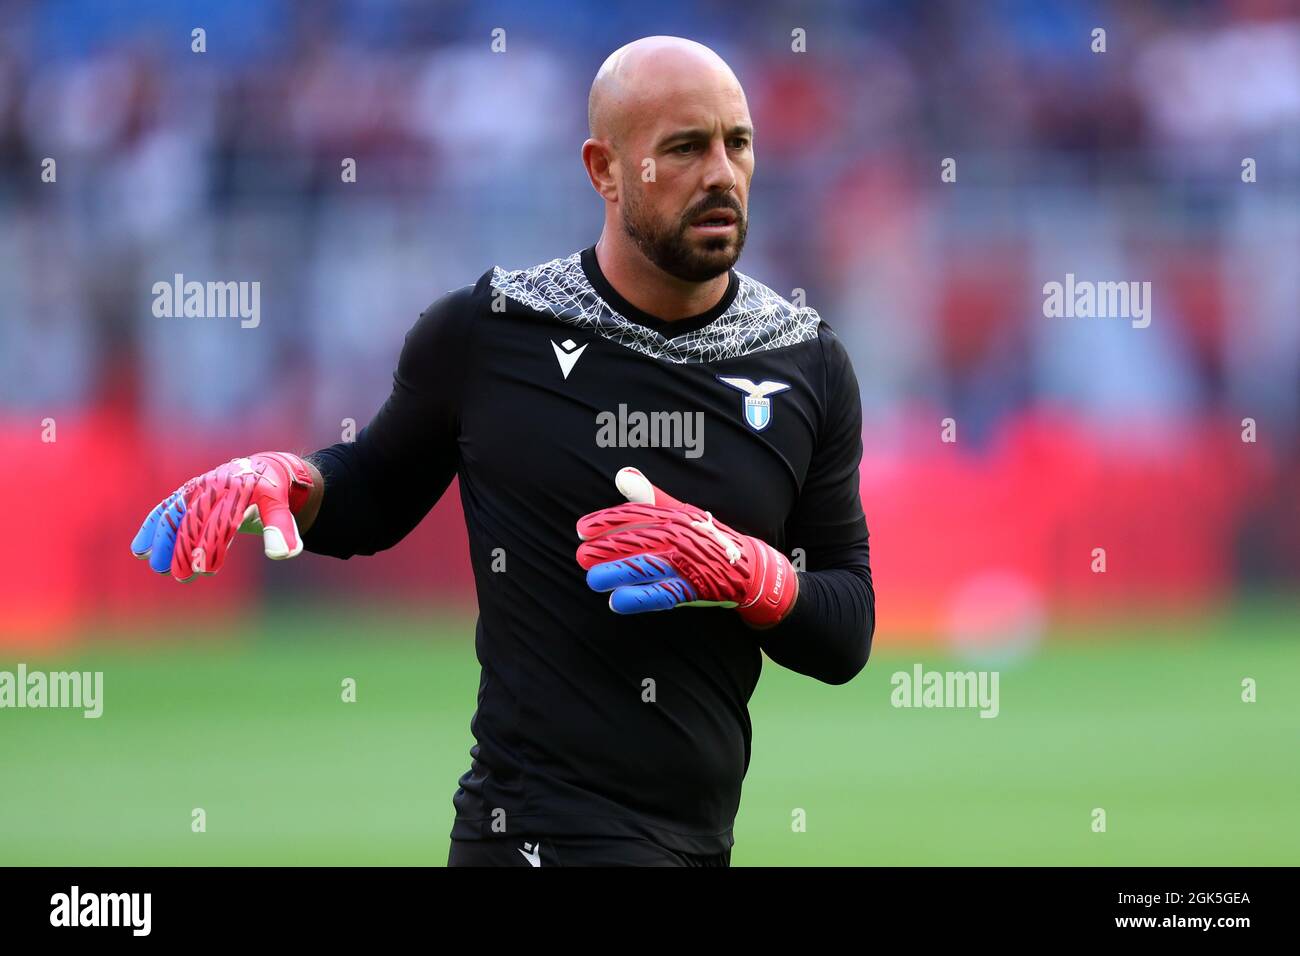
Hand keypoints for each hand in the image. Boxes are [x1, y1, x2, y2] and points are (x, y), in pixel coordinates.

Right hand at [130, 451, 314, 581]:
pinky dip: (152, 527)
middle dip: (185, 547)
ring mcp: (198, 488)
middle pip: (195, 519)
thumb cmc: (272, 492)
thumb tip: (284, 554)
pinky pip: (166, 508)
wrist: (262, 467)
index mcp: (239, 489)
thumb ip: (283, 528)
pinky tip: (140, 551)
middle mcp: (214, 486)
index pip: (222, 520)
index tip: (205, 569)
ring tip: (158, 567)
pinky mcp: (187, 492)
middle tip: (181, 576)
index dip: (212, 544)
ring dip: (164, 540)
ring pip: (175, 513)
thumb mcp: (282, 506)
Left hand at [576, 467, 797, 627]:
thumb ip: (649, 497)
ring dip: (619, 573)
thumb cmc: (706, 538)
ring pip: (648, 566)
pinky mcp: (694, 588)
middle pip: (638, 541)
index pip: (636, 516)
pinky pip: (664, 593)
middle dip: (607, 549)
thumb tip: (622, 474)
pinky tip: (618, 602)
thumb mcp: (680, 512)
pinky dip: (641, 598)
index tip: (581, 529)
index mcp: (674, 517)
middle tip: (581, 556)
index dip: (607, 522)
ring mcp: (687, 563)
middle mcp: (680, 537)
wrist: (748, 566)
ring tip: (592, 579)